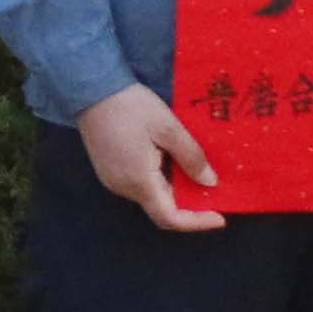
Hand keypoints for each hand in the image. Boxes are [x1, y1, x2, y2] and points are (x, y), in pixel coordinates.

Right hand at [79, 82, 226, 233]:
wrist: (91, 89)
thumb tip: (210, 182)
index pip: (170, 218)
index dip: (197, 222)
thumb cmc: (131, 107)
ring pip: (151, 195)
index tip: (221, 217)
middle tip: (212, 188)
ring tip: (194, 169)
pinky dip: (160, 180)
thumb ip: (191, 157)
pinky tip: (170, 160)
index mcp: (139, 181)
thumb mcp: (168, 127)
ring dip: (174, 188)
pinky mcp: (109, 170)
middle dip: (189, 202)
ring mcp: (113, 180)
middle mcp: (124, 188)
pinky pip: (140, 184)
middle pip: (161, 208)